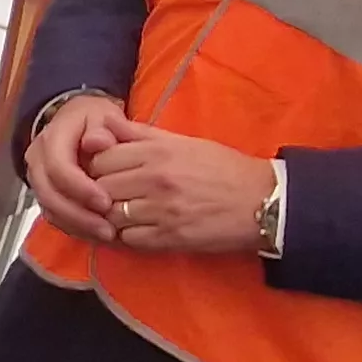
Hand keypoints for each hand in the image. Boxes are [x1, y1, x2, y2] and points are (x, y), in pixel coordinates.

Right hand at [25, 92, 134, 244]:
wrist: (79, 122)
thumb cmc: (93, 120)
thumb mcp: (102, 115)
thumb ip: (103, 127)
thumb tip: (96, 142)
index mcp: (51, 138)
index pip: (58, 167)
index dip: (80, 188)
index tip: (106, 201)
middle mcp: (38, 161)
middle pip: (49, 194)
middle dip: (79, 215)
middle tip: (108, 228)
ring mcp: (39, 180)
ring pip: (50, 209)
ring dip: (78, 226)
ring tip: (107, 235)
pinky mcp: (46, 195)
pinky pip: (55, 217)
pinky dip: (75, 228)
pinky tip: (96, 234)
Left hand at [81, 126, 276, 255]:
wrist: (261, 201)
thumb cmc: (222, 168)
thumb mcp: (183, 141)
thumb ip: (141, 134)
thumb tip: (104, 122)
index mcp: (158, 151)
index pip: (101, 159)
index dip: (99, 167)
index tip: (108, 173)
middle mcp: (156, 178)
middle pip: (101, 188)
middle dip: (101, 193)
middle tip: (113, 196)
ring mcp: (161, 210)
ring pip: (111, 216)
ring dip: (113, 217)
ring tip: (126, 215)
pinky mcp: (169, 237)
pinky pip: (129, 239)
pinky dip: (128, 236)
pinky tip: (140, 230)